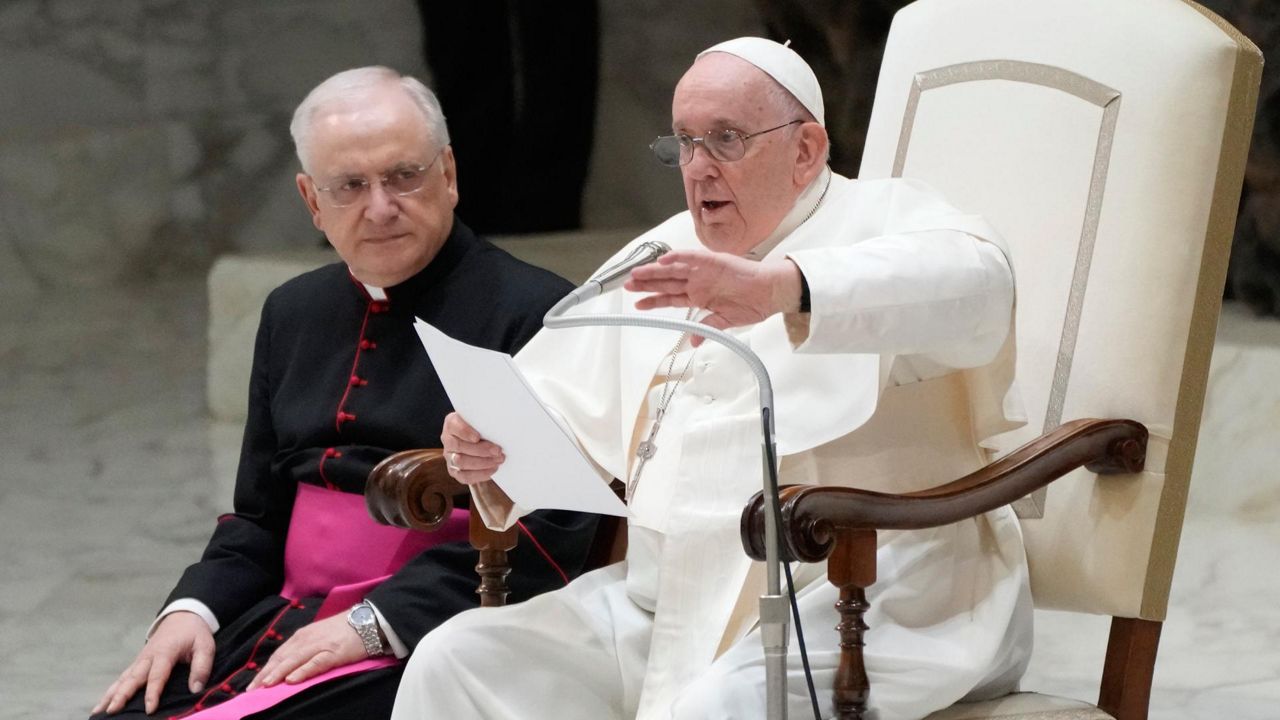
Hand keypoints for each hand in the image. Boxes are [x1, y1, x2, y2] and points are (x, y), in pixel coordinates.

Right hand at [92, 611, 214, 715]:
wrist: (183, 616)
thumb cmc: (194, 633)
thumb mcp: (205, 646)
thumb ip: (202, 667)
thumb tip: (196, 689)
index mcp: (165, 652)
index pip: (157, 675)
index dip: (153, 693)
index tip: (149, 709)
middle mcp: (148, 657)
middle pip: (133, 678)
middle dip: (122, 695)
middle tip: (112, 711)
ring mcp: (140, 660)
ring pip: (123, 678)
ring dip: (111, 694)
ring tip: (99, 711)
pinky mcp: (137, 663)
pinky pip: (123, 677)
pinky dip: (112, 690)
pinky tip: (103, 702)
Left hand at [246, 613, 364, 690]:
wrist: (368, 620)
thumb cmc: (344, 630)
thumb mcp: (319, 636)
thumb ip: (304, 648)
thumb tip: (288, 666)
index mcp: (302, 636)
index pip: (279, 655)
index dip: (265, 670)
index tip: (253, 684)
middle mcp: (306, 639)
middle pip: (282, 659)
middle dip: (265, 675)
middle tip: (251, 690)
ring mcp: (320, 645)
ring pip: (294, 661)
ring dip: (278, 674)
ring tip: (265, 686)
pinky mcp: (334, 652)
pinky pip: (315, 663)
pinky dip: (302, 671)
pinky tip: (291, 680)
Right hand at [441, 412, 505, 485]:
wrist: (480, 441)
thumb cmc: (482, 428)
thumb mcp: (481, 420)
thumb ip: (485, 421)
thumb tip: (500, 426)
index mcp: (452, 423)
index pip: (454, 425)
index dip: (465, 432)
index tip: (478, 437)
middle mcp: (448, 440)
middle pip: (459, 446)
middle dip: (481, 450)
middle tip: (498, 451)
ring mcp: (449, 456)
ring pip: (461, 462)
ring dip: (483, 462)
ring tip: (498, 460)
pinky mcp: (454, 471)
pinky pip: (464, 476)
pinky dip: (480, 474)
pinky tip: (493, 469)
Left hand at [624, 250, 802, 345]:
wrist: (771, 292)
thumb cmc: (753, 304)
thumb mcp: (726, 322)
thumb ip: (707, 329)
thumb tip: (693, 342)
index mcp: (700, 296)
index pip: (671, 298)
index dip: (653, 300)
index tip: (637, 304)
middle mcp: (698, 282)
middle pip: (667, 282)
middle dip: (647, 284)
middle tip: (627, 285)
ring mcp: (704, 271)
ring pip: (673, 269)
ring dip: (655, 271)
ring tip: (636, 273)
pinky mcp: (713, 261)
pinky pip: (691, 257)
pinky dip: (677, 257)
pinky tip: (662, 260)